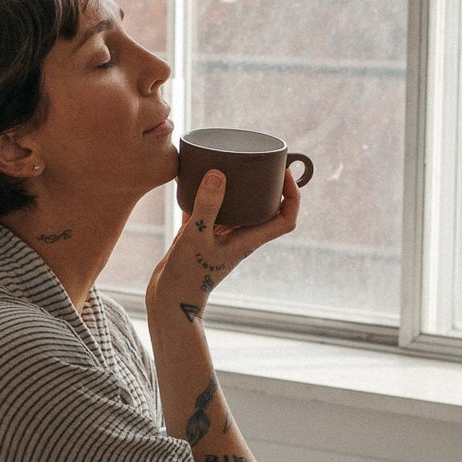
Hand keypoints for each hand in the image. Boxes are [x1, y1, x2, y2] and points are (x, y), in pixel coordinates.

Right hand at [145, 166, 300, 323]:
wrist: (169, 301)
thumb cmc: (187, 276)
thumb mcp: (196, 238)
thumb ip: (207, 207)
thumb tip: (218, 174)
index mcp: (249, 240)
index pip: (285, 219)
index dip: (293, 196)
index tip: (285, 173)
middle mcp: (239, 238)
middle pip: (265, 209)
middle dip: (267, 185)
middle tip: (261, 161)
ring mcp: (221, 238)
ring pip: (237, 209)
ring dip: (236, 188)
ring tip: (229, 162)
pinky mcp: (202, 237)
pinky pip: (210, 211)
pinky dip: (206, 195)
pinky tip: (192, 179)